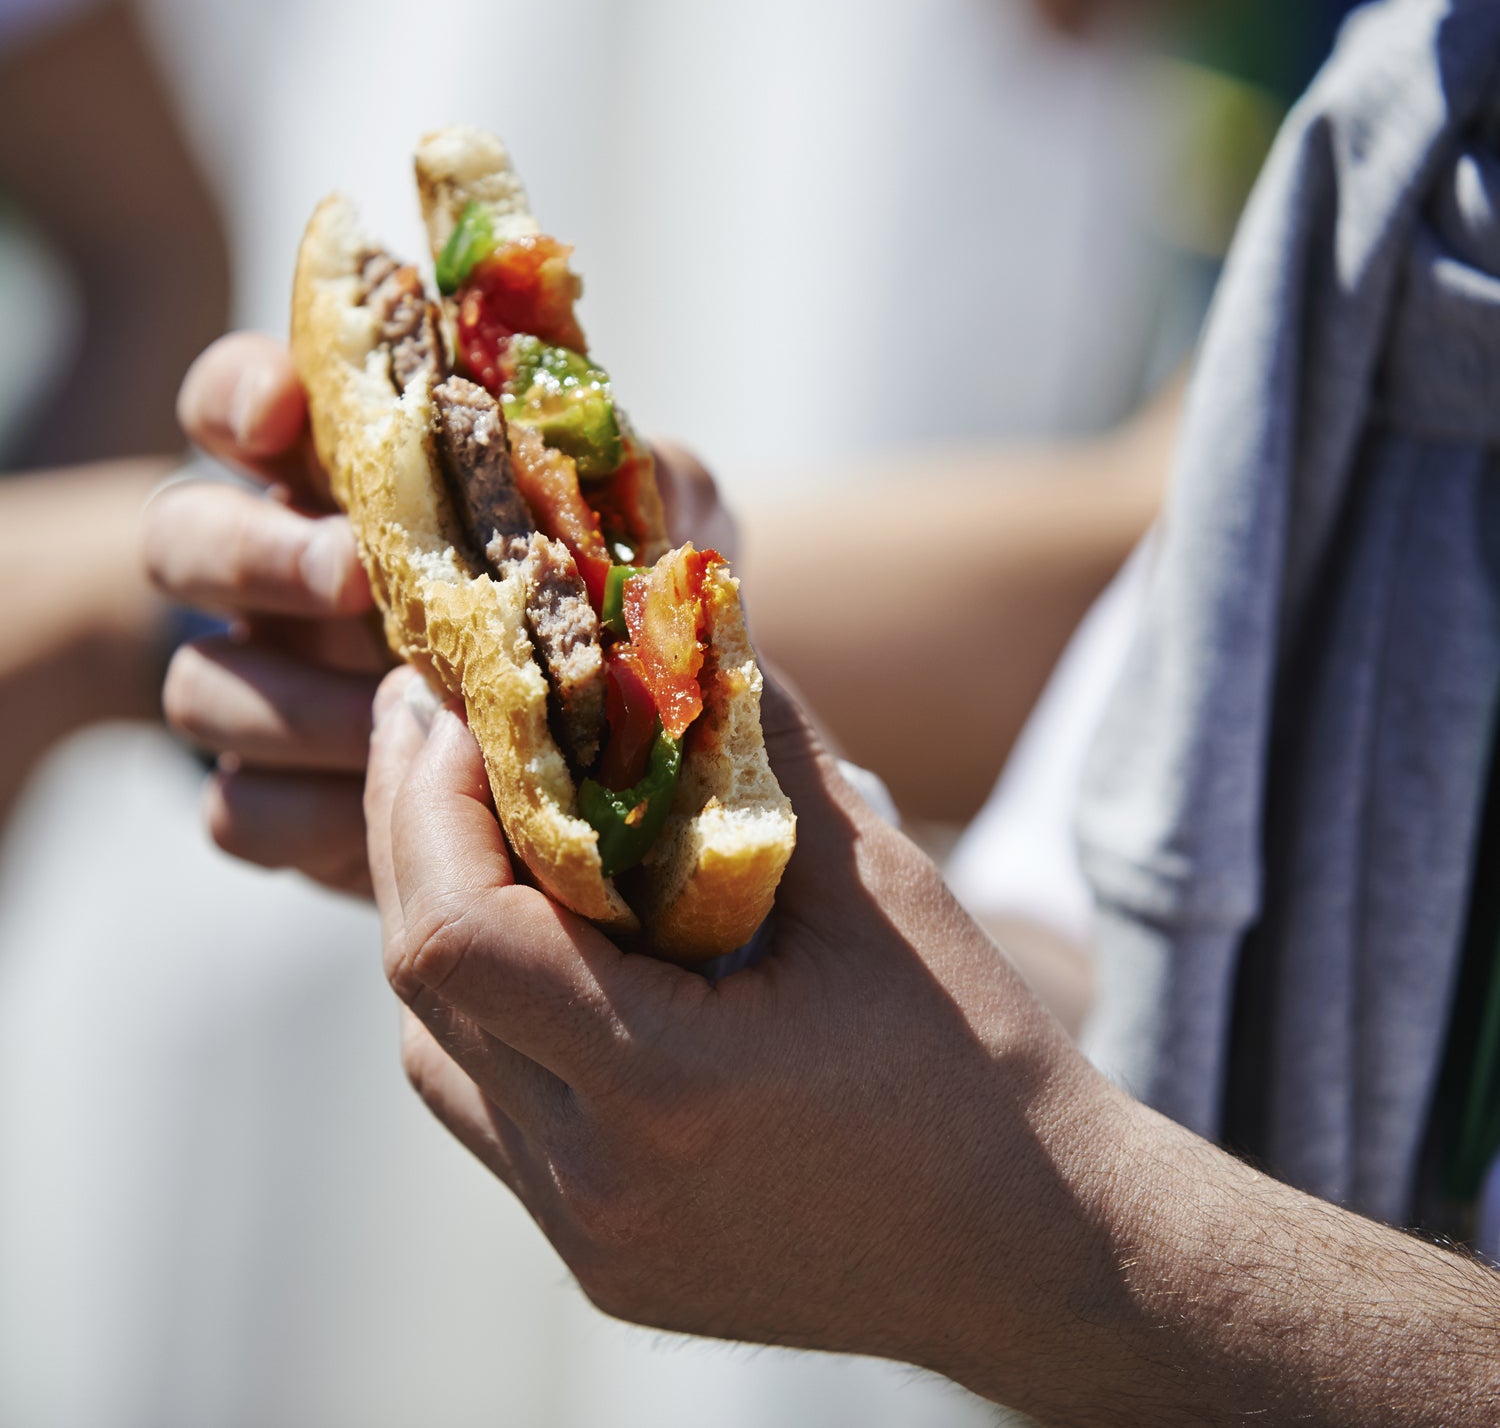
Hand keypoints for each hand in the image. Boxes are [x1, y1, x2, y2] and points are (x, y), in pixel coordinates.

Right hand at [146, 333, 739, 896]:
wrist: (630, 757)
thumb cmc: (625, 605)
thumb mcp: (652, 529)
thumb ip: (638, 482)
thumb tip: (625, 463)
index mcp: (353, 483)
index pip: (241, 405)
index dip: (241, 398)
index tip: (289, 410)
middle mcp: (286, 576)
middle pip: (184, 537)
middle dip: (256, 552)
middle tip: (359, 577)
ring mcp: (275, 689)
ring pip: (199, 685)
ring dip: (296, 700)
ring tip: (414, 713)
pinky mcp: (290, 800)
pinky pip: (241, 809)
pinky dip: (311, 811)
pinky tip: (402, 803)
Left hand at [364, 661, 1115, 1409]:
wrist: (1031, 1252)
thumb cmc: (978, 1065)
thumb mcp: (880, 887)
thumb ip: (767, 749)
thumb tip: (696, 633)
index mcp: (666, 1089)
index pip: (457, 935)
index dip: (429, 801)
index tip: (464, 706)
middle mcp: (596, 1181)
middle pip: (423, 982)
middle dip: (411, 829)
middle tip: (436, 722)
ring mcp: (589, 1234)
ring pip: (436, 1052)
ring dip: (437, 917)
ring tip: (473, 815)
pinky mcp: (602, 1254)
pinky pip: (488, 1110)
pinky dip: (484, 1004)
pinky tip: (533, 936)